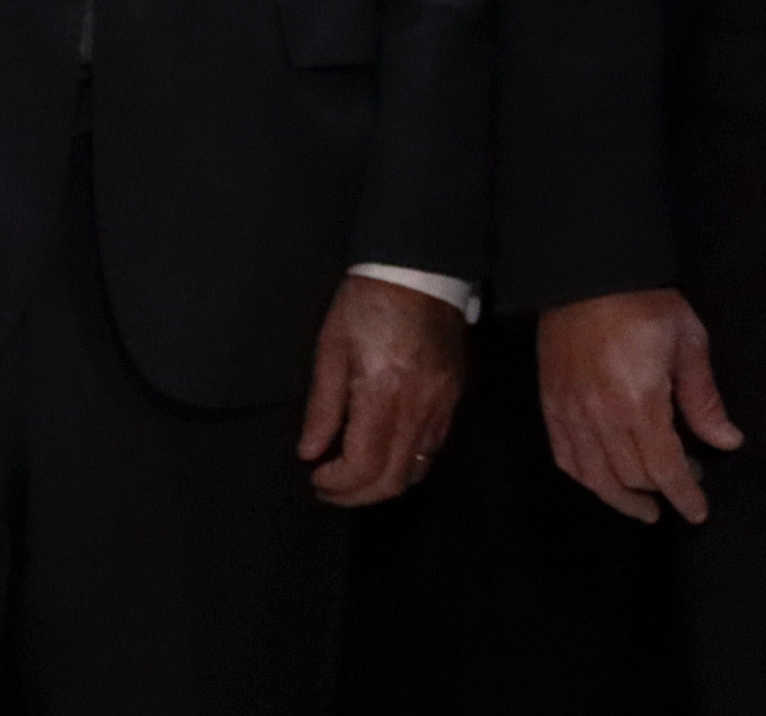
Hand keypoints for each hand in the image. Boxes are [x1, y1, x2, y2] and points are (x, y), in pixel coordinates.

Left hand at [298, 277, 464, 507]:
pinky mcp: (455, 396)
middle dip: (357, 495)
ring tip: (356, 471)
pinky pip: (433, 446)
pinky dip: (406, 460)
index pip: (363, 467)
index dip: (336, 484)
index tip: (315, 475)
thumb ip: (322, 406)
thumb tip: (310, 452)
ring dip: (383, 482)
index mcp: (384, 394)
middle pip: (393, 481)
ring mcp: (443, 404)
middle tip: (330, 486)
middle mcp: (420, 407)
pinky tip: (385, 446)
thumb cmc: (366, 305)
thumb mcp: (331, 349)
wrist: (420, 270)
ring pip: (417, 470)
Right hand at [539, 291, 740, 526]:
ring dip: (621, 499)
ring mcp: (571, 416)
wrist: (589, 276)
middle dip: (661, 492)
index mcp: (639, 402)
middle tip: (682, 489)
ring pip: (595, 478)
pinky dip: (586, 479)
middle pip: (631, 477)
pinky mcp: (552, 408)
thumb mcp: (689, 343)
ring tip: (644, 506)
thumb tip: (726, 440)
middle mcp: (601, 418)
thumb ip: (704, 400)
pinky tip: (603, 482)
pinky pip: (566, 459)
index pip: (664, 467)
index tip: (697, 512)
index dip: (683, 495)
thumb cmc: (644, 303)